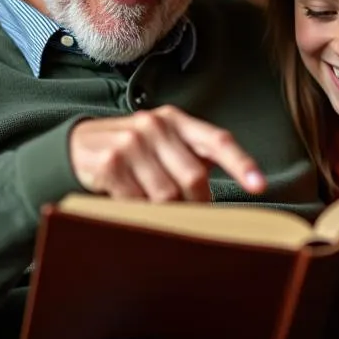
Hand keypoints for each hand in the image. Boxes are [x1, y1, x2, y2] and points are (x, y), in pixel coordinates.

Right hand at [69, 105, 265, 201]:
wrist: (80, 145)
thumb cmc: (134, 151)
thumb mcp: (164, 143)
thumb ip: (194, 159)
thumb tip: (226, 199)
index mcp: (177, 121)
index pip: (218, 141)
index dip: (241, 164)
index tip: (258, 186)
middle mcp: (156, 126)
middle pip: (193, 178)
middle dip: (196, 205)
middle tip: (191, 217)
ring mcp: (131, 143)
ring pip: (166, 196)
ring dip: (167, 213)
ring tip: (159, 212)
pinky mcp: (110, 163)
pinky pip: (138, 203)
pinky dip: (141, 214)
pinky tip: (134, 209)